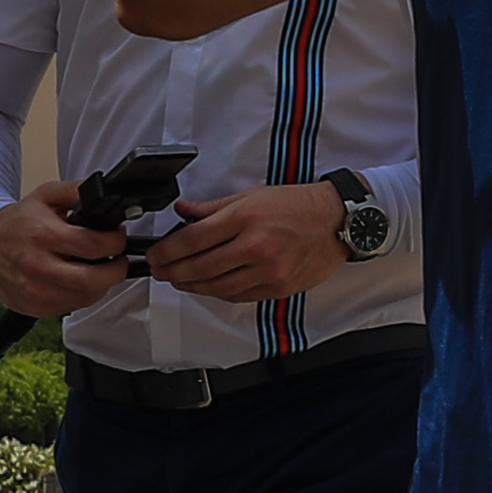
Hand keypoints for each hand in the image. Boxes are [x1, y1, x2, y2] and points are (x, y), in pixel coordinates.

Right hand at [0, 182, 128, 318]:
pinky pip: (72, 306)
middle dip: (115, 270)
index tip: (117, 238)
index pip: (92, 245)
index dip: (115, 242)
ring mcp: (36, 291)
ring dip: (101, 284)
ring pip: (85, 297)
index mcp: (43, 235)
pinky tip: (80, 281)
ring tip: (99, 269)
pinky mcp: (35, 306)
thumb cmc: (18, 222)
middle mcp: (38, 266)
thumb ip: (74, 190)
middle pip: (92, 279)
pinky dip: (83, 295)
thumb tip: (101, 193)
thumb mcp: (45, 195)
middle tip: (117, 260)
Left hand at [140, 181, 345, 303]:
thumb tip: (183, 212)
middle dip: (173, 272)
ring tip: (178, 281)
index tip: (155, 255)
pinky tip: (206, 286)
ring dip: (192, 286)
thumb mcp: (251, 196)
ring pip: (217, 287)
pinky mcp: (278, 288)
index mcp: (246, 218)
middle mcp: (256, 247)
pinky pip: (238, 296)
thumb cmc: (296, 205)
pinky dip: (218, 292)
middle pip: (200, 267)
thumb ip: (213, 208)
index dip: (167, 251)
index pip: (193, 240)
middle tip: (159, 272)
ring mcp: (268, 271)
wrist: (336, 221)